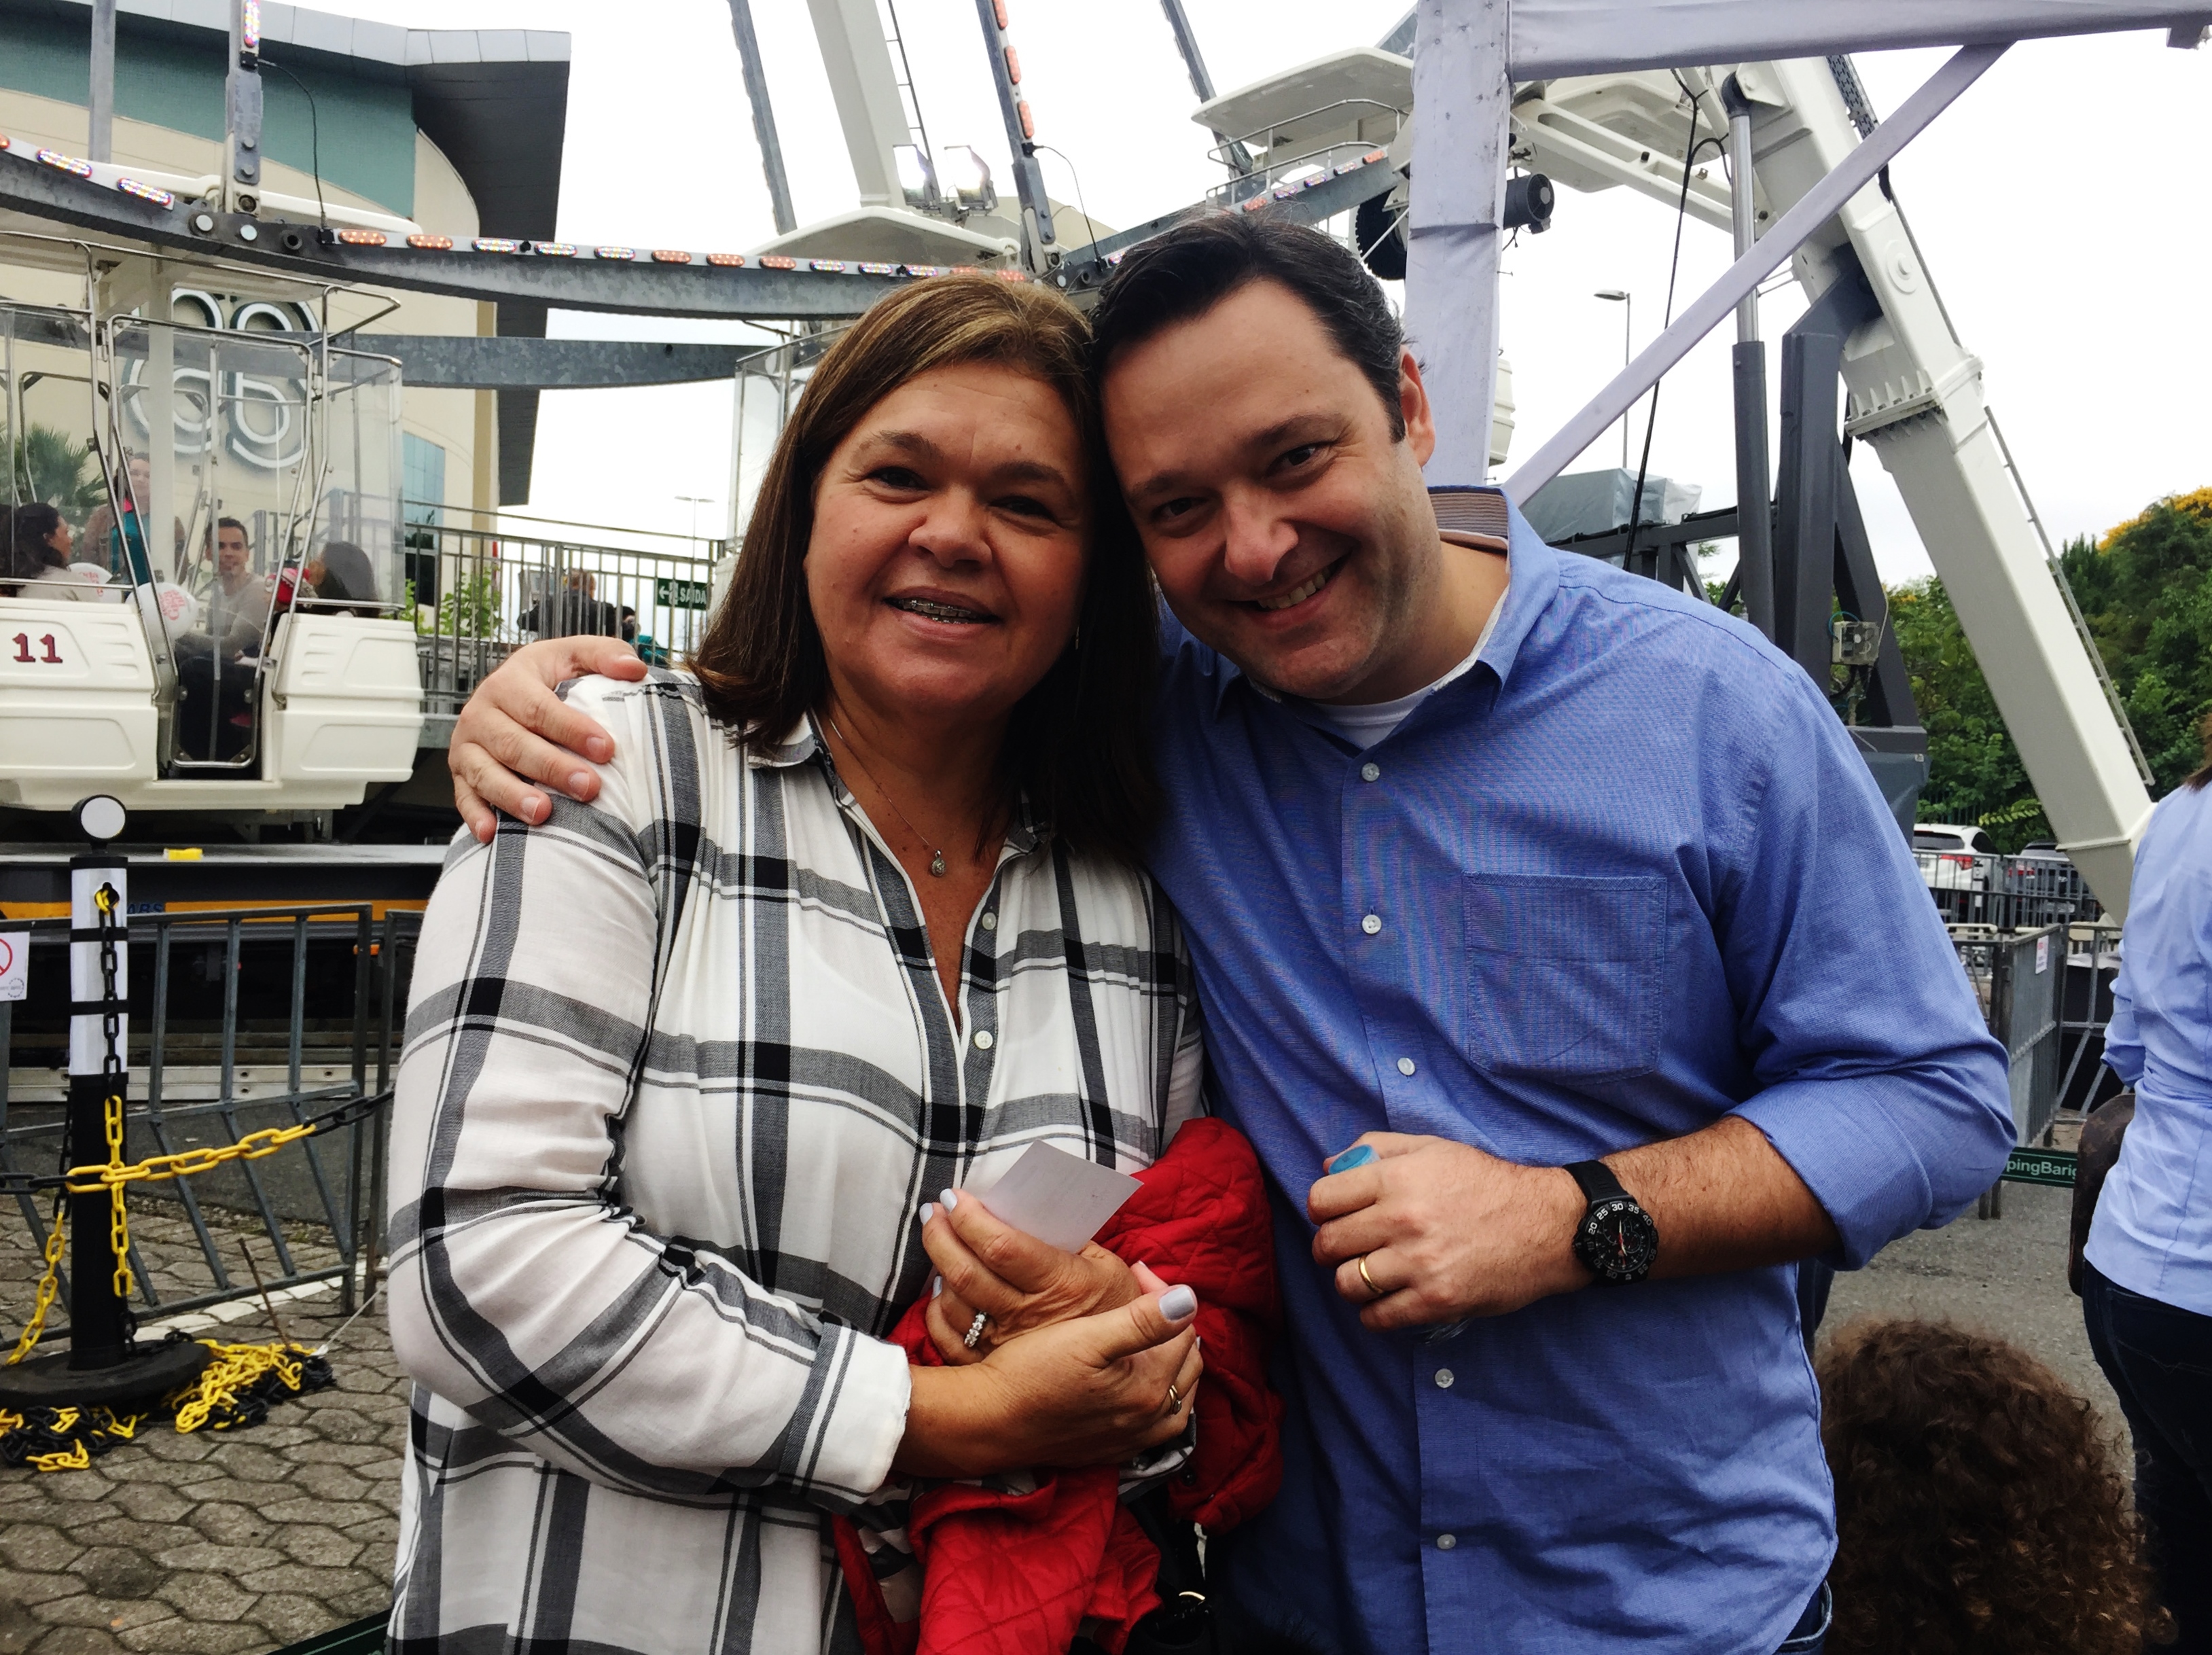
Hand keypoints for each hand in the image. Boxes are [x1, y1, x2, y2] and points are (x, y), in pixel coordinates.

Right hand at [449, 637, 646, 840]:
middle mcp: (482, 713)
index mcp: (509, 681)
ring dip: (513, 795)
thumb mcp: (573, 656)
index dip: (572, 729)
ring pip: (486, 773)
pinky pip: (465, 796)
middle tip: (589, 787)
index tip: (606, 748)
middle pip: (514, 744)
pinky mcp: (461, 773)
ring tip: (543, 813)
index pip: (538, 707)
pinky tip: (492, 832)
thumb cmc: (547, 678)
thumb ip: (605, 655)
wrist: (507, 692)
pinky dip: (476, 815)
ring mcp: (468, 746)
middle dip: (552, 768)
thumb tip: (635, 668)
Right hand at [897, 1285, 1203, 1477]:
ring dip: (1170, 1365)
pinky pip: (1151, 1423)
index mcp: (1148, 1388)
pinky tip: (1135, 1381)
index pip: (1182, 1331)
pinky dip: (1154, 1397)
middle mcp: (1147, 1420)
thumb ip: (1142, 1320)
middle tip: (1145, 1299)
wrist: (988, 1420)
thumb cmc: (1031, 1373)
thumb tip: (1188, 1299)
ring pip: (1174, 1397)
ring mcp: (1129, 1440)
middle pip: (1185, 1365)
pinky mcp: (1109, 1451)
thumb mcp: (1087, 1337)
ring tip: (1150, 1336)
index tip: (1136, 1272)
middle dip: (1172, 1327)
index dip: (1165, 1295)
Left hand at [918, 1187, 1141, 1364]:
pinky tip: (940, 1288)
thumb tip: (1028, 1208)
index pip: (1001, 1246)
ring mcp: (1006, 1345)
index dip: (970, 1218)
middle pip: (966, 1272)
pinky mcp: (993, 1368)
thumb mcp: (1109, 1267)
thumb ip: (1072, 1238)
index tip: (954, 1196)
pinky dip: (937, 1310)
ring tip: (936, 1238)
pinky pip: (949, 1338)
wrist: (1126, 1376)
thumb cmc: (1115, 1310)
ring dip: (938, 1267)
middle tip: (932, 1211)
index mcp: (1060, 1283)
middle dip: (940, 1235)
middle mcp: (1027, 1316)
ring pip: (953, 1303)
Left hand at [1309, 1133, 1589, 1329]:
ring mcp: (1419, 1263)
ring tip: (1371, 1274)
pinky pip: (1377, 1317)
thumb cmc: (1485, 1184)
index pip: (1321, 1200)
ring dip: (1352, 1281)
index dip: (1323, 1210)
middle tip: (1350, 1248)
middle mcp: (1402, 1220)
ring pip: (1346, 1284)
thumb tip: (1330, 1167)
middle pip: (1328, 1244)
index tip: (1336, 1216)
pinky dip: (1374, 1312)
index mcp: (1396, 1178)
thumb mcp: (1433, 1148)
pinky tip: (1389, 1299)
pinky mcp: (1437, 1300)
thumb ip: (1377, 1148)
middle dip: (1331, 1248)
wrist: (1546, 1225)